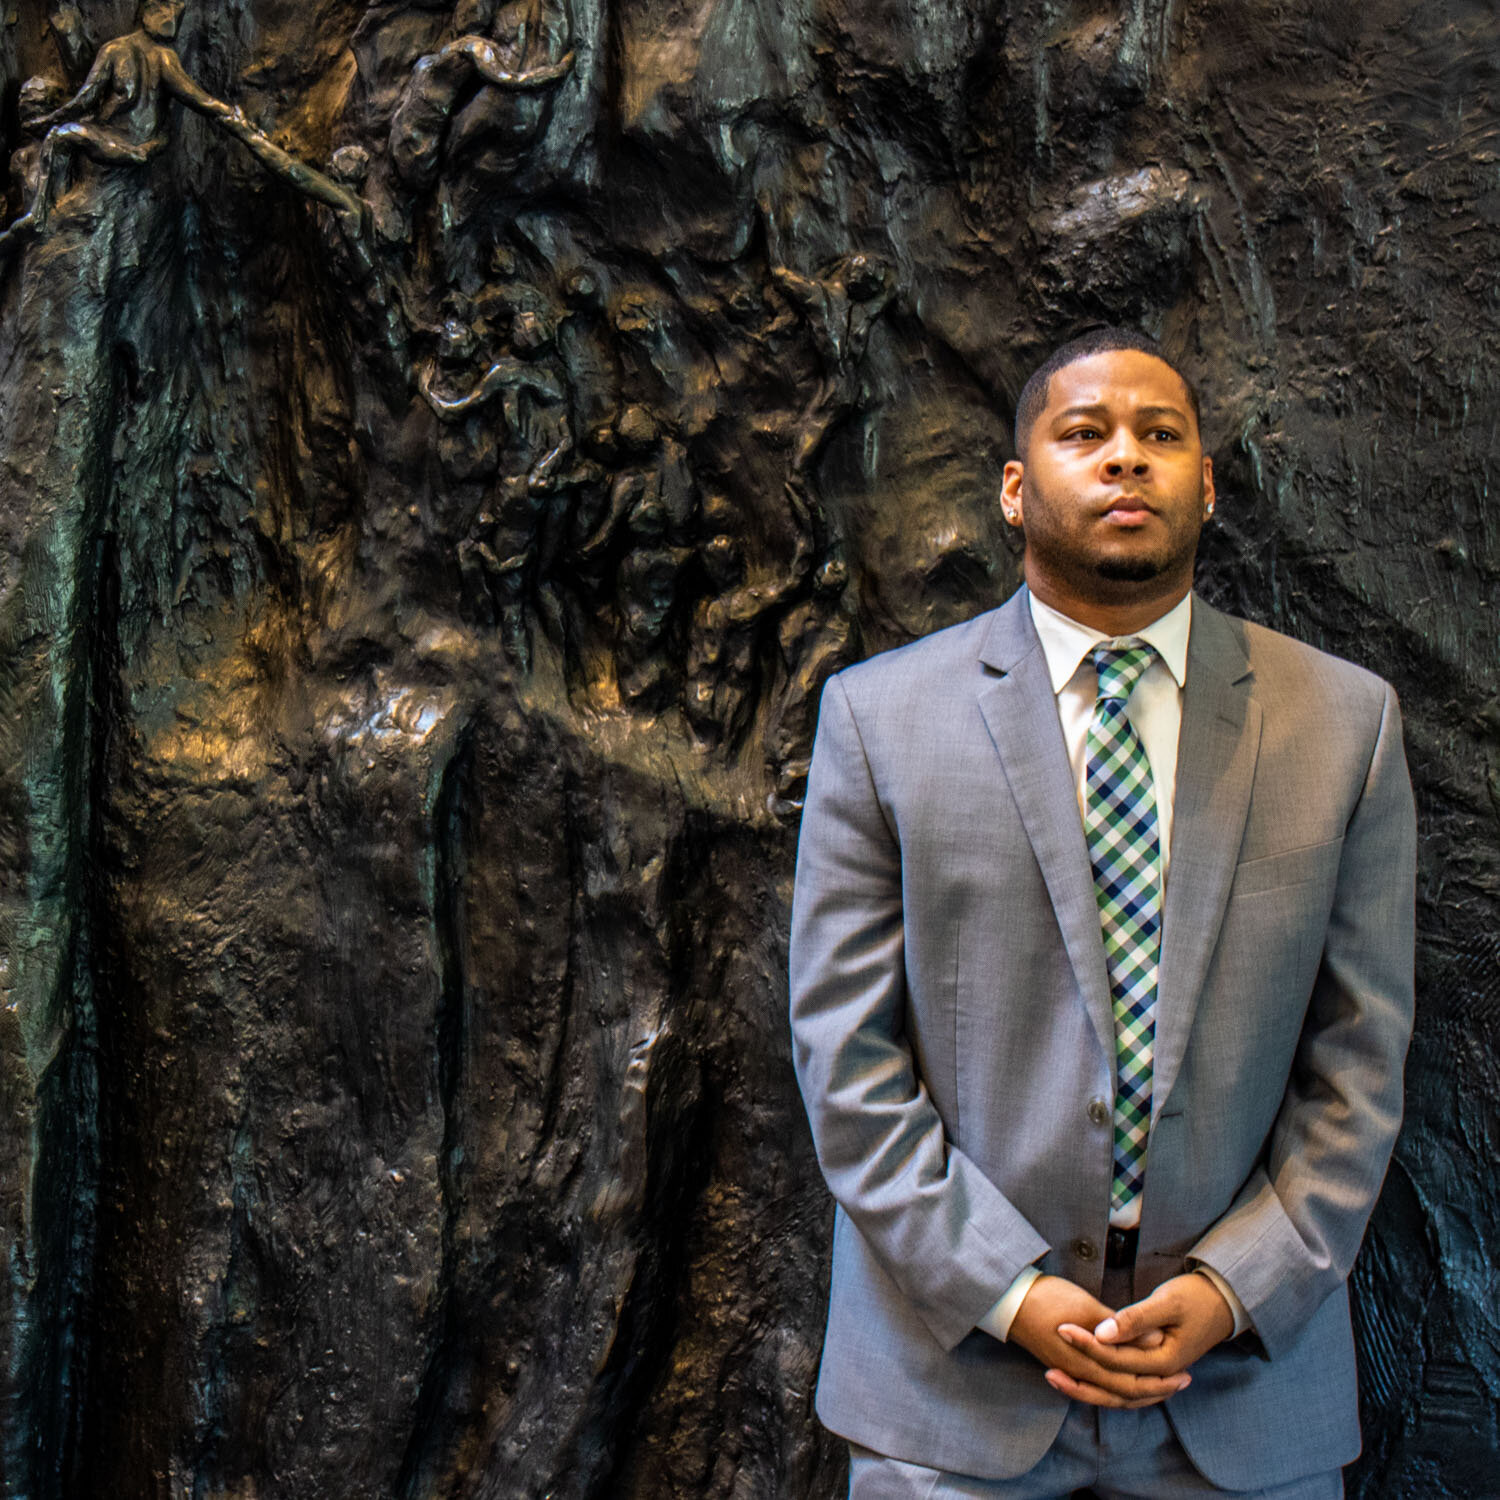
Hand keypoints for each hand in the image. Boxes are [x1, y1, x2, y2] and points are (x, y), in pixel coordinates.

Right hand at [1007, 1276, 1191, 1409]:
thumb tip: (1155, 1341)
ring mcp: (1069, 1370)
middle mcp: (1079, 1373)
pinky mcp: (1062, 1362)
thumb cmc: (1046, 1298)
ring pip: (1110, 1392)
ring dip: (1137, 1390)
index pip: (1131, 1382)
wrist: (1008, 1298)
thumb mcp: (1086, 1307)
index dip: (1159, 1380)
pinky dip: (1116, 1385)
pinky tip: (1124, 1378)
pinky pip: (1096, 1384)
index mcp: (1087, 1362)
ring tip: (1160, 1383)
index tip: (1183, 1372)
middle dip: (1155, 1389)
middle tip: (1182, 1381)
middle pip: (1124, 1393)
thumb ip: (1120, 1327)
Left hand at [1050, 1273, 1234, 1405]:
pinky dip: (1102, 1385)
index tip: (1060, 1329)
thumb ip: (1134, 1320)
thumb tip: (1101, 1334)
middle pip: (1115, 1386)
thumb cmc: (1196, 1297)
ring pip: (1118, 1393)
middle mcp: (1161, 1375)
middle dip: (1080, 1378)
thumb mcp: (1166, 1303)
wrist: (1223, 1302)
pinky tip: (1081, 1378)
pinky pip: (1124, 1385)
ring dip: (1088, 1389)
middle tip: (1048, 1368)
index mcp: (1165, 1361)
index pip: (1117, 1360)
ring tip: (1056, 1379)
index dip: (1087, 1346)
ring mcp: (1158, 1375)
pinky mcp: (1153, 1368)